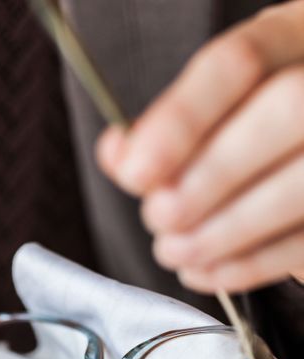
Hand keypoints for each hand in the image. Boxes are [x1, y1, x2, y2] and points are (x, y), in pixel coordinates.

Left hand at [97, 0, 303, 292]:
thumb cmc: (246, 123)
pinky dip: (249, 266)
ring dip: (224, 232)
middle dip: (208, 177)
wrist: (301, 144)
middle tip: (157, 217)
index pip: (235, 64)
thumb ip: (158, 131)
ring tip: (173, 251)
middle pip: (282, 113)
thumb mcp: (207, 109)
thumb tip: (117, 156)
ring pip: (301, 185)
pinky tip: (205, 271)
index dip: (180, 120)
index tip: (134, 172)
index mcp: (284, 41)